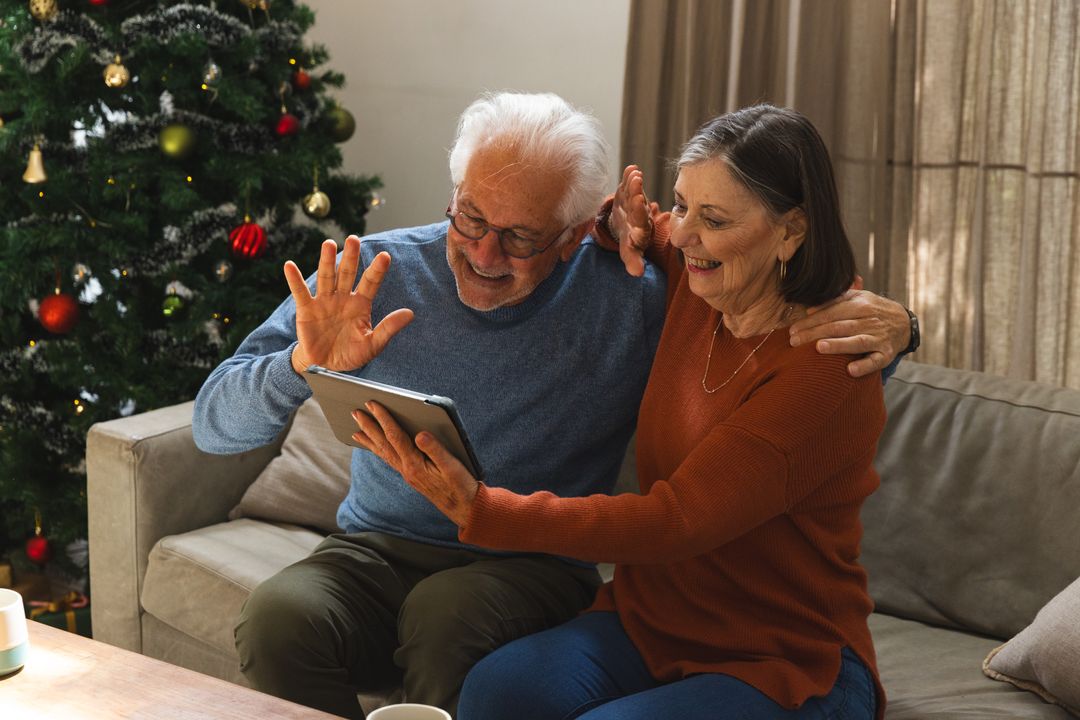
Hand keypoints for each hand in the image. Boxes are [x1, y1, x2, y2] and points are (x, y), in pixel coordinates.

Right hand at [284, 236, 414, 373]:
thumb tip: (410, 313)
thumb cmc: (351, 354)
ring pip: (326, 277)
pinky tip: (289, 265)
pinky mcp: (306, 310)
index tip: (385, 256)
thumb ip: (389, 328)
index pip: (370, 283)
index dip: (377, 270)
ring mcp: (324, 301)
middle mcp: (343, 298)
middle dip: (350, 257)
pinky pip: (300, 292)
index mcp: (361, 304)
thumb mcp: (373, 344)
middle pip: (347, 273)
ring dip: (326, 260)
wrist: (326, 367)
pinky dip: (294, 279)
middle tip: (354, 239)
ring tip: (329, 244)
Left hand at [351, 401, 478, 525]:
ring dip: (370, 440)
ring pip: (383, 453)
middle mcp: (407, 469)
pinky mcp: (411, 476)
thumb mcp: (452, 466)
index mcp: (415, 464)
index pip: (395, 436)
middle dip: (369, 427)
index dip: (383, 418)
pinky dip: (379, 451)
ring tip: (356, 431)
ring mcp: (407, 474)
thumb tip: (420, 434)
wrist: (463, 508)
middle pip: (383, 444)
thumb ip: (435, 449)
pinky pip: (390, 460)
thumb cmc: (460, 486)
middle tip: (355, 413)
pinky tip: (377, 447)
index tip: (373, 404)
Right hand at [611, 165, 657, 276]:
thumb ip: (632, 261)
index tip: (640, 205)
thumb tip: (637, 273)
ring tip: (635, 174)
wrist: (624, 227)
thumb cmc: (628, 241)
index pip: (641, 222)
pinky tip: (631, 168)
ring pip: (634, 193)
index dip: (640, 214)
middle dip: (637, 196)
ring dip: (634, 184)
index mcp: (641, 229)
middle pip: (639, 205)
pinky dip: (629, 176)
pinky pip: (629, 184)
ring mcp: (634, 202)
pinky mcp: (628, 193)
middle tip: (638, 188)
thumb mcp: (628, 252)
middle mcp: (639, 214)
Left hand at [789, 288, 910, 377]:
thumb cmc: (872, 310)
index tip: (793, 330)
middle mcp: (870, 321)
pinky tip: (850, 370)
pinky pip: (875, 361)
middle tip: (795, 341)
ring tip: (819, 348)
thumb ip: (835, 302)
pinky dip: (864, 366)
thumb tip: (810, 309)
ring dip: (838, 345)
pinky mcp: (887, 354)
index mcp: (860, 305)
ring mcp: (879, 338)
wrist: (904, 322)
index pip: (832, 313)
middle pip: (840, 327)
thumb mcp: (857, 299)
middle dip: (816, 333)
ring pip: (857, 341)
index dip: (812, 321)